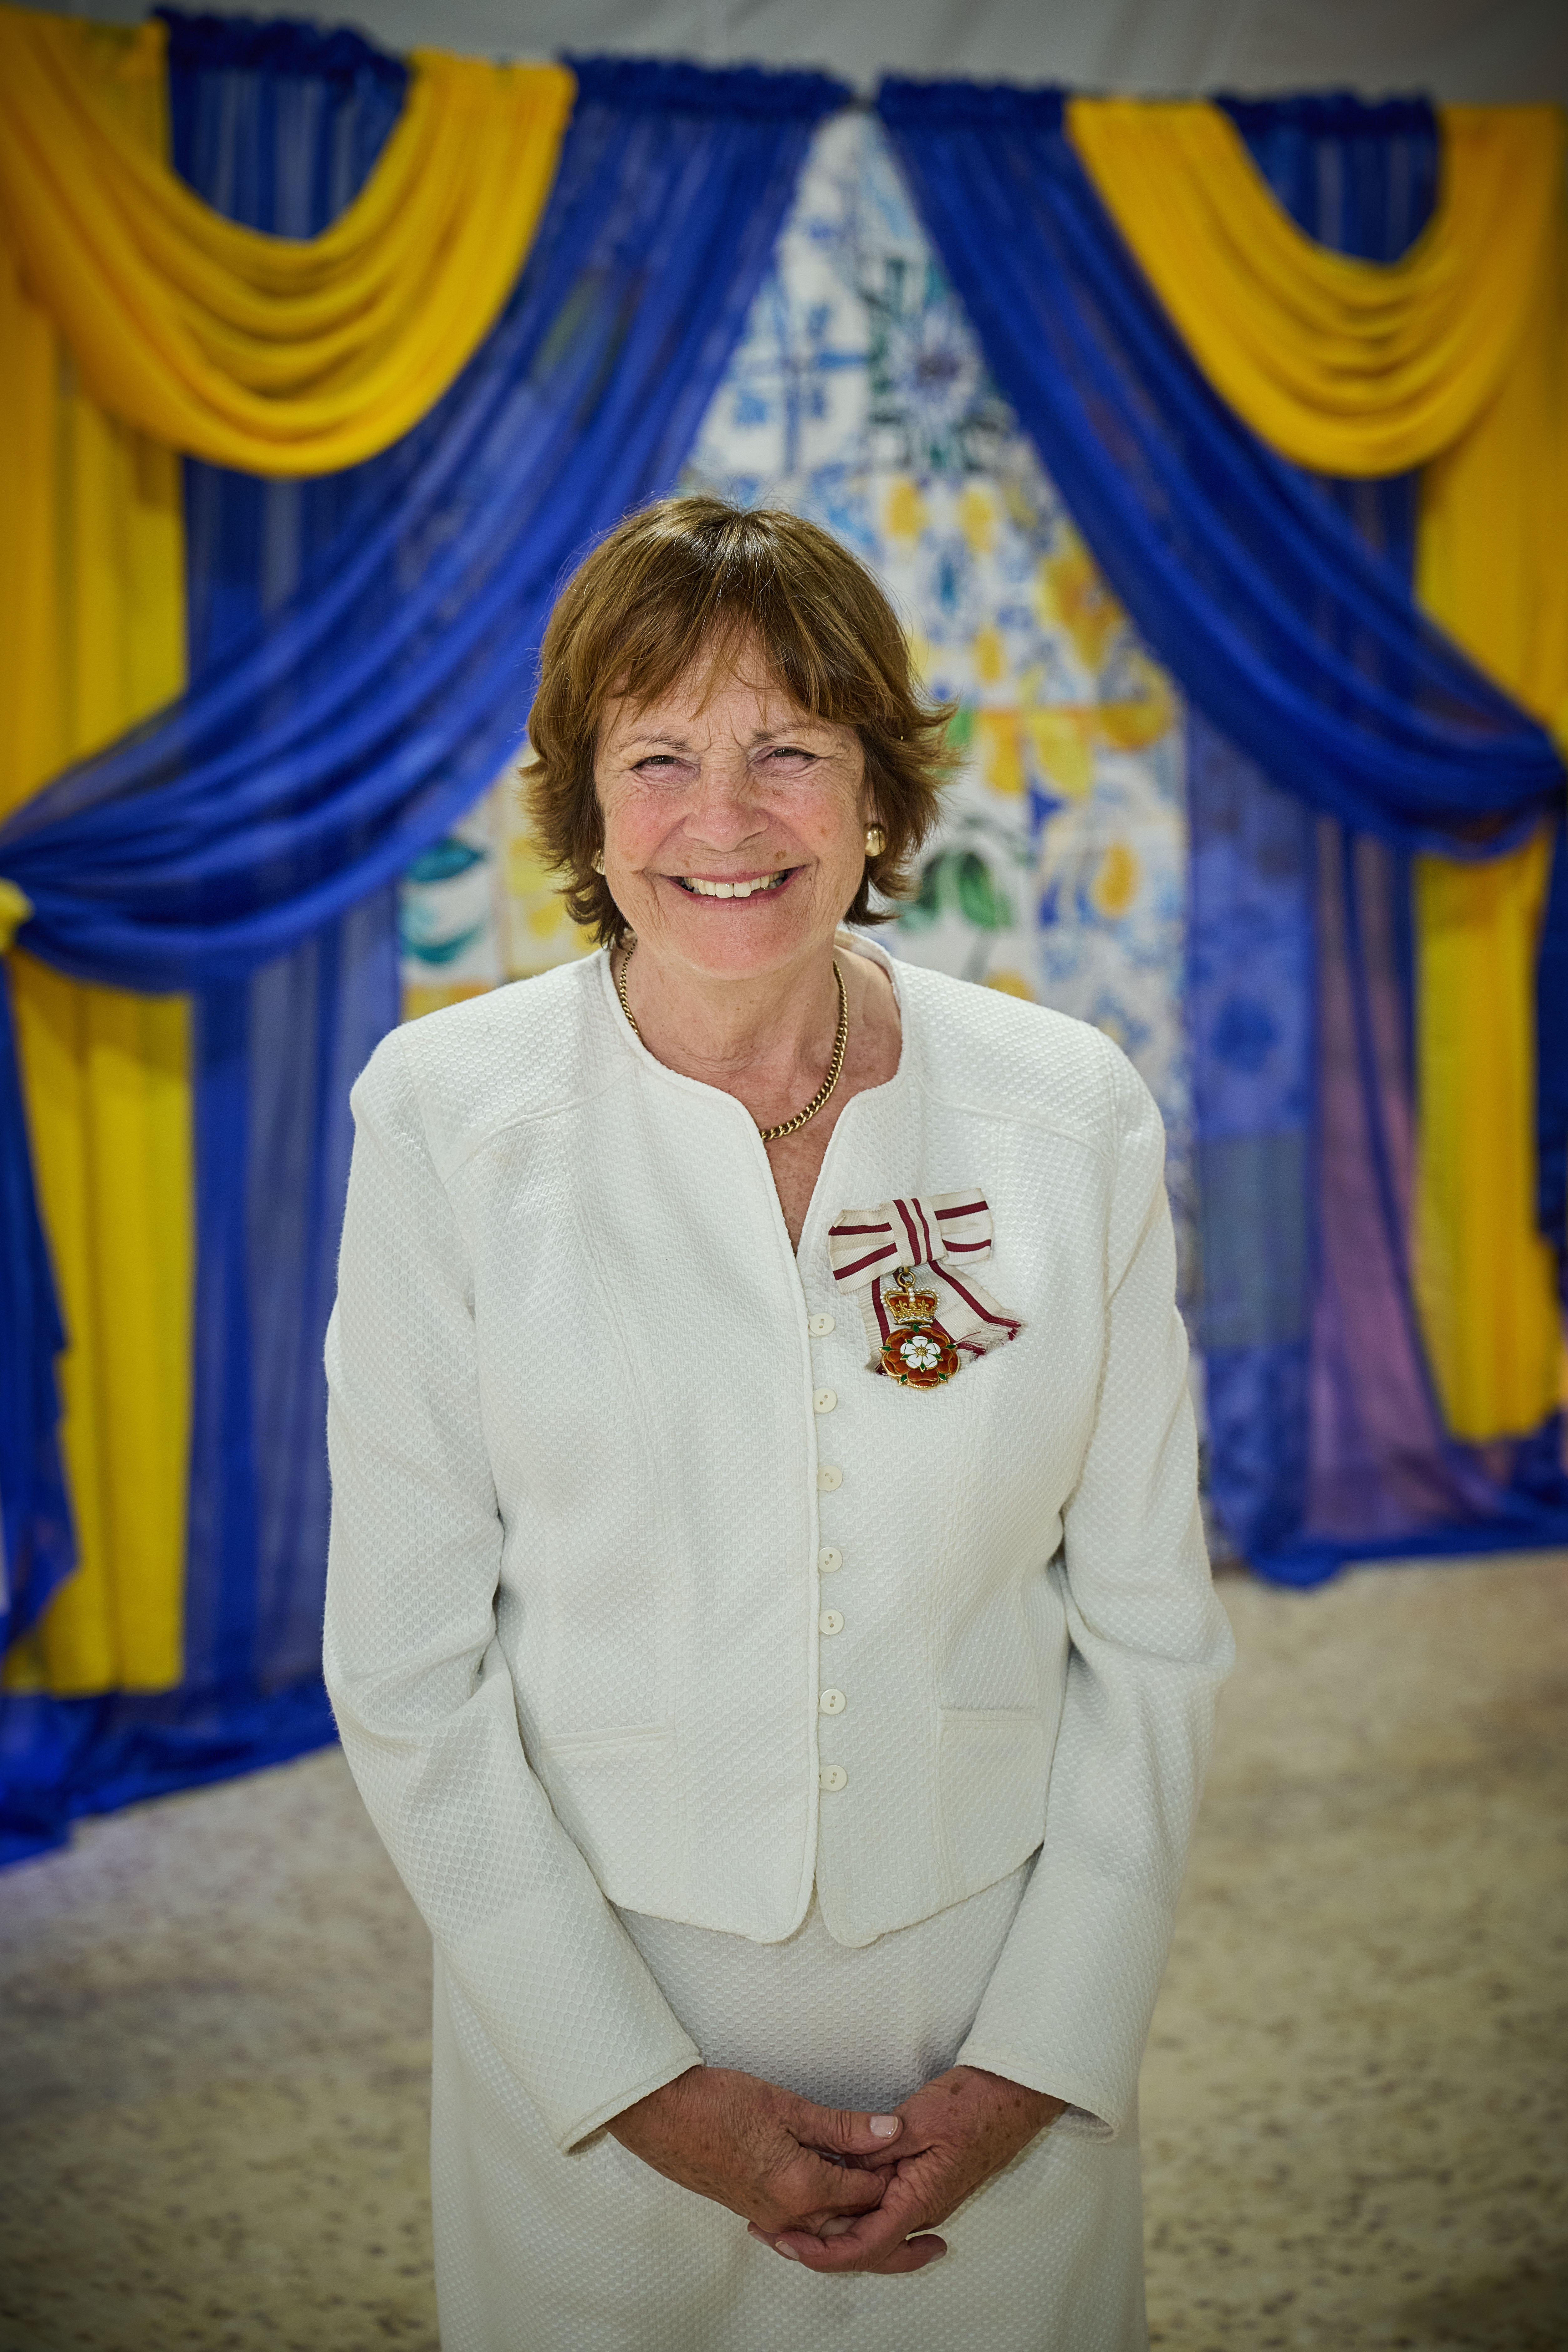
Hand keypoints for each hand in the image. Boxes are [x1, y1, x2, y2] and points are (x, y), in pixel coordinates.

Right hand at [608, 2065, 903, 2237]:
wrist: (661, 2116)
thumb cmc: (716, 2104)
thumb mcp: (786, 2105)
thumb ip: (841, 2126)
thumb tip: (889, 2132)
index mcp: (801, 2188)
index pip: (867, 2191)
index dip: (894, 2172)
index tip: (914, 2154)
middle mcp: (789, 2215)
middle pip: (853, 2223)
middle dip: (885, 2208)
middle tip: (911, 2188)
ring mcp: (770, 2218)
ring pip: (830, 2228)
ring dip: (858, 2214)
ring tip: (883, 2192)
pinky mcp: (756, 2213)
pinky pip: (806, 2225)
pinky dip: (829, 2213)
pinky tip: (838, 2191)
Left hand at [747, 2065, 1064, 2273]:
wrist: (1013, 2096)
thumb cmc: (974, 2105)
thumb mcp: (920, 2120)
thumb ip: (878, 2147)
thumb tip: (844, 2170)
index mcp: (919, 2199)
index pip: (866, 2246)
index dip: (824, 2253)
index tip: (789, 2243)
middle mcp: (921, 2209)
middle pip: (867, 2248)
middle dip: (823, 2248)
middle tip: (781, 2236)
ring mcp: (925, 2199)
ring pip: (876, 2231)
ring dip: (839, 2231)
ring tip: (798, 2224)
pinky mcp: (925, 2184)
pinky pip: (886, 2211)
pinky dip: (859, 2213)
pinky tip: (841, 2201)